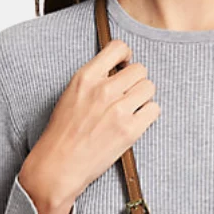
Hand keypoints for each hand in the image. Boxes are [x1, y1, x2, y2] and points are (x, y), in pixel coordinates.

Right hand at [18, 36, 160, 213]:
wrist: (59, 165)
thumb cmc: (62, 134)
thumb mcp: (71, 95)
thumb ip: (93, 80)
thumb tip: (118, 71)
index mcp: (86, 77)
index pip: (118, 48)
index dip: (126, 56)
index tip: (124, 66)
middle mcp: (104, 90)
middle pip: (140, 69)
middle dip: (136, 81)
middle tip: (128, 95)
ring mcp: (118, 110)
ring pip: (149, 87)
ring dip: (144, 97)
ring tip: (131, 109)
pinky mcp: (130, 130)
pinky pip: (154, 109)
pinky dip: (148, 114)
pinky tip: (136, 121)